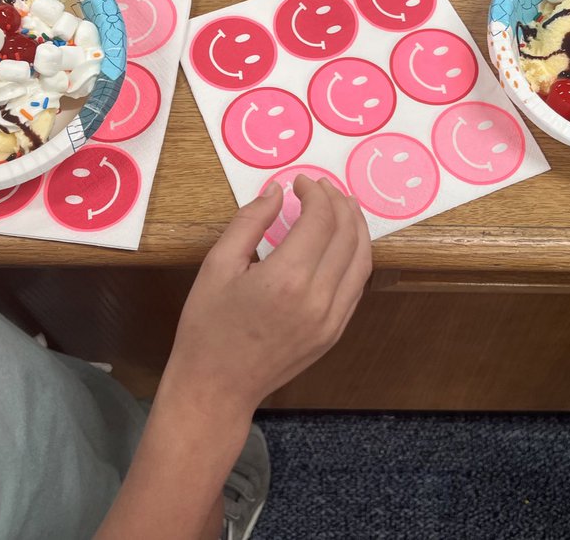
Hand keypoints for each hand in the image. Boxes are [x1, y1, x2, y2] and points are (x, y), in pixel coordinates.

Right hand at [161, 176, 371, 417]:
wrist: (216, 387)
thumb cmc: (208, 327)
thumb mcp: (217, 266)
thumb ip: (250, 222)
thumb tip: (277, 192)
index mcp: (286, 278)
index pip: (320, 220)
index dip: (315, 193)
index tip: (299, 182)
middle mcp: (318, 298)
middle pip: (347, 235)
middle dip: (338, 203)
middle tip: (322, 188)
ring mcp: (332, 319)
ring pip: (361, 260)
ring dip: (356, 227)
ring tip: (341, 207)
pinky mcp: (335, 332)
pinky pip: (356, 286)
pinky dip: (355, 257)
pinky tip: (342, 243)